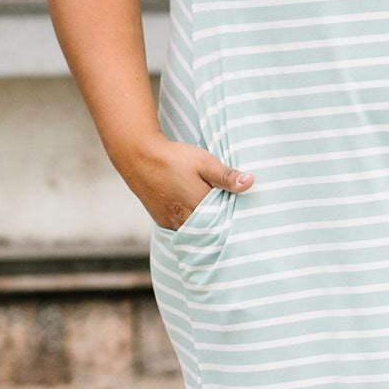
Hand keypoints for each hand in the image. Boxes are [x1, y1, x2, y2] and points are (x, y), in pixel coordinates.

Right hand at [121, 137, 253, 229]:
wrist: (138, 157)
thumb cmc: (173, 157)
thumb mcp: (204, 162)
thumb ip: (226, 176)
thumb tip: (250, 182)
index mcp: (199, 206)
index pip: (224, 221)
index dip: (234, 218)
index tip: (244, 215)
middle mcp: (185, 220)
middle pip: (210, 229)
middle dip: (221, 226)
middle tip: (234, 220)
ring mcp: (172, 223)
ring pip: (196, 232)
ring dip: (206, 227)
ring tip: (218, 220)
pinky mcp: (162, 221)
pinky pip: (182, 230)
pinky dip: (192, 226)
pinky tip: (199, 218)